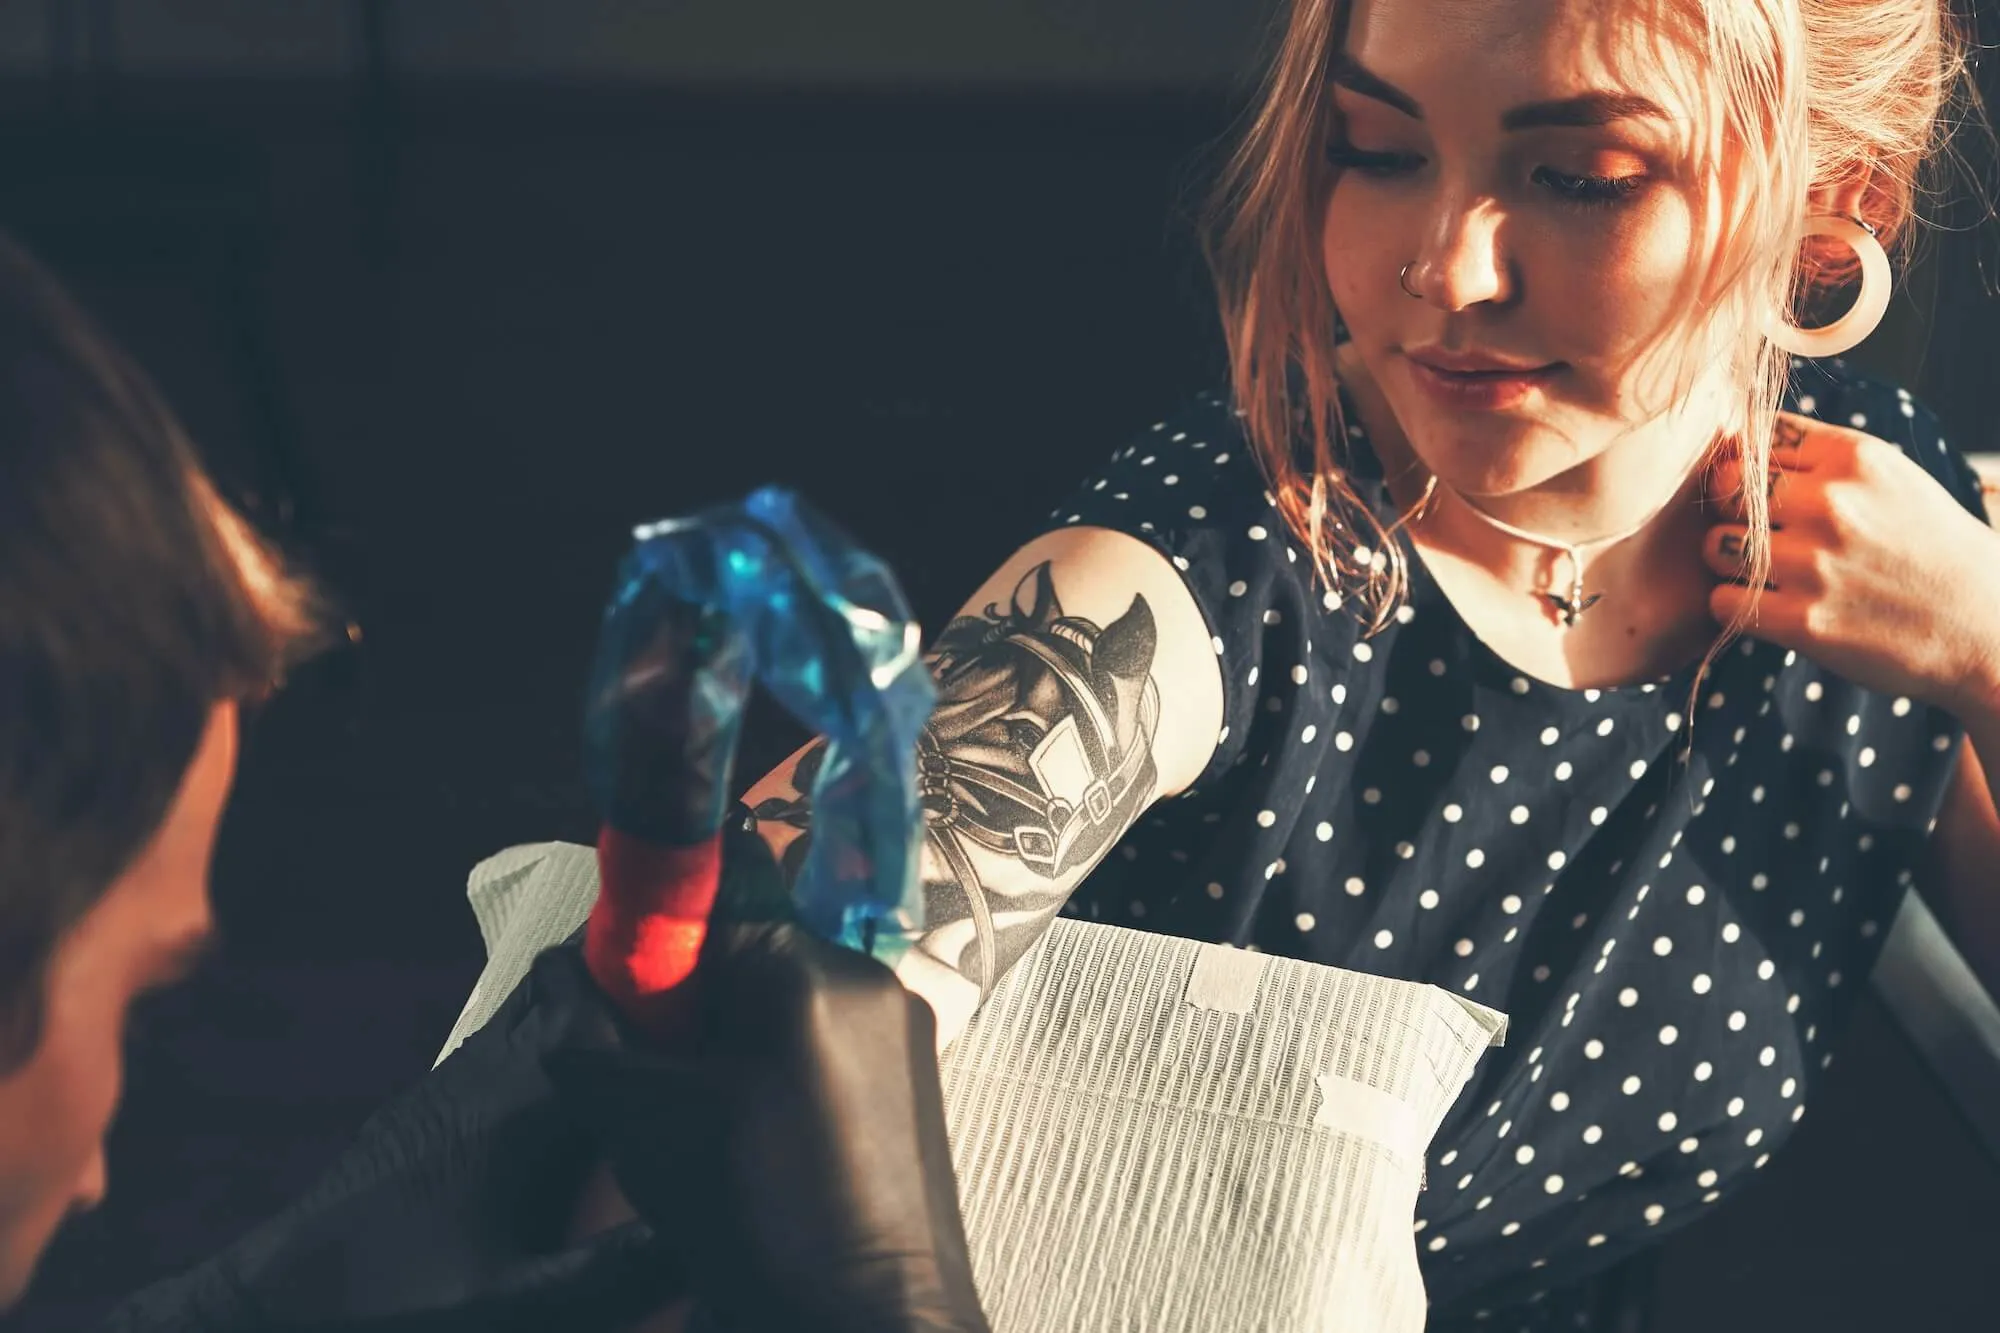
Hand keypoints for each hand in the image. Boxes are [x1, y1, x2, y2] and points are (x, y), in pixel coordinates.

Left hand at [97, 946, 681, 1332]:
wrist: (278, 1301)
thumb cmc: (398, 1299)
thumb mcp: (514, 1302)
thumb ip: (615, 1269)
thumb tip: (708, 1235)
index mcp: (522, 1103)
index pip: (596, 996)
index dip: (656, 976)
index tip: (716, 979)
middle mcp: (488, 1070)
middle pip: (566, 979)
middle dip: (629, 977)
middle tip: (697, 1005)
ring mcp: (454, 1079)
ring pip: (533, 1005)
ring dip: (589, 1006)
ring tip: (652, 1043)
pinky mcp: (432, 1101)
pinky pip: (506, 1039)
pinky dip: (551, 1039)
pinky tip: (579, 1094)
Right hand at [542, 819, 990, 1332]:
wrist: (868, 1322)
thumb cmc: (756, 1217)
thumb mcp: (643, 1122)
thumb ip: (589, 1035)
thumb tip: (561, 973)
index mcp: (809, 969)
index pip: (711, 900)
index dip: (654, 946)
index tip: (625, 1001)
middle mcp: (870, 980)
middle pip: (754, 950)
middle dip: (696, 1000)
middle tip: (662, 1076)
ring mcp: (905, 1030)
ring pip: (791, 1000)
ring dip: (737, 1040)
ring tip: (713, 1123)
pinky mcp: (917, 1080)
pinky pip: (831, 1043)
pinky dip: (783, 1073)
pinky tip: (760, 1141)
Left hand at [1704, 411, 1999, 713]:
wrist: (1986, 626)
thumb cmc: (1927, 547)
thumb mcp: (1890, 477)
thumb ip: (1819, 455)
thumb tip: (1737, 436)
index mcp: (1854, 458)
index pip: (1757, 440)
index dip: (1753, 468)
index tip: (1774, 493)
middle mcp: (1831, 503)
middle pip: (1725, 488)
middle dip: (1730, 510)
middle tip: (1760, 534)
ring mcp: (1814, 563)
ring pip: (1714, 545)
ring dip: (1727, 560)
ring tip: (1765, 572)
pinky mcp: (1803, 621)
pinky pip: (1722, 600)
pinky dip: (1734, 605)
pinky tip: (1769, 605)